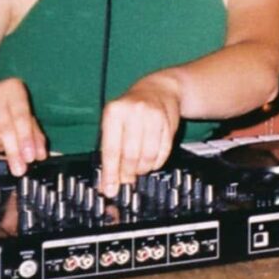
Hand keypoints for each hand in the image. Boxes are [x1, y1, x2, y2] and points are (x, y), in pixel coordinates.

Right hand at [0, 78, 46, 176]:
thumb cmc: (4, 109)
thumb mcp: (23, 117)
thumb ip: (34, 135)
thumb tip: (40, 155)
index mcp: (13, 88)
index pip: (21, 115)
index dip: (26, 138)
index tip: (29, 158)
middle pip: (4, 126)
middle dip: (13, 151)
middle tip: (19, 168)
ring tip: (0, 146)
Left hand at [100, 79, 180, 196]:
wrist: (159, 89)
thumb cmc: (132, 109)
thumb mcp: (115, 123)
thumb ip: (110, 151)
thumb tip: (109, 182)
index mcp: (114, 112)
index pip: (111, 149)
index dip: (111, 173)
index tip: (111, 189)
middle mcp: (133, 111)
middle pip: (131, 155)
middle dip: (129, 172)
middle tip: (128, 179)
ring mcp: (153, 115)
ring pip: (148, 155)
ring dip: (144, 168)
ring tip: (140, 167)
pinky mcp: (169, 122)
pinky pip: (163, 151)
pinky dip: (157, 161)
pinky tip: (152, 159)